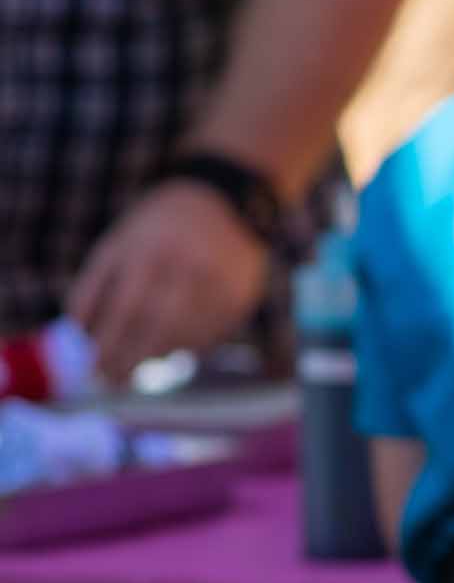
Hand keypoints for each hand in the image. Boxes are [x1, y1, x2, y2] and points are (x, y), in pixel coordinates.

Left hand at [67, 180, 271, 381]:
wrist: (229, 201)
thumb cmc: (159, 227)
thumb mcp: (120, 242)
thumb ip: (96, 283)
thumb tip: (81, 334)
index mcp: (150, 251)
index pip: (125, 309)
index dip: (108, 344)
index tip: (93, 370)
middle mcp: (187, 267)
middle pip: (155, 328)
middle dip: (130, 360)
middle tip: (113, 381)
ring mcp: (219, 283)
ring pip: (185, 336)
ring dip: (158, 355)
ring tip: (140, 363)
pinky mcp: (242, 297)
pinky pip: (212, 336)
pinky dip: (188, 348)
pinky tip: (173, 348)